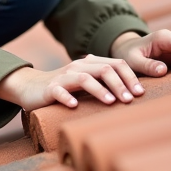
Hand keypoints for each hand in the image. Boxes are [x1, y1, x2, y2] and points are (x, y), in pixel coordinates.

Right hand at [0, 56, 145, 112]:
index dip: (130, 77)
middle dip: (119, 84)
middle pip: (104, 69)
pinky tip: (75, 106)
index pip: (115, 64)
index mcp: (90, 63)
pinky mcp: (49, 88)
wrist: (31, 87)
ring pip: (84, 78)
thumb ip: (106, 83)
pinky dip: (68, 98)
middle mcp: (78, 67)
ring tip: (112, 102)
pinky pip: (59, 91)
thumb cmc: (65, 88)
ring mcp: (63, 77)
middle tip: (130, 100)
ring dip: (100, 90)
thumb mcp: (87, 82)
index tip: (140, 93)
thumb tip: (134, 93)